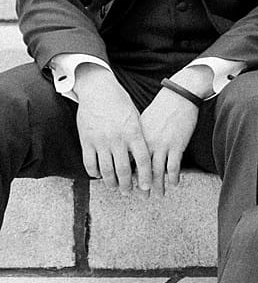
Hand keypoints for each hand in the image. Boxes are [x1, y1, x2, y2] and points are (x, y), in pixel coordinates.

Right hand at [73, 64, 150, 193]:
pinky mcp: (86, 141)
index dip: (145, 175)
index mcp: (133, 132)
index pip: (142, 159)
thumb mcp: (136, 117)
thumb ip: (139, 136)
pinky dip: (94, 172)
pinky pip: (89, 163)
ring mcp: (100, 141)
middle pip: (124, 169)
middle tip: (129, 192)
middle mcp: (118, 139)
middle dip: (127, 184)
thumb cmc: (121, 104)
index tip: (146, 186)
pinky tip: (99, 176)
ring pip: (106, 169)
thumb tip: (144, 156)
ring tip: (115, 188)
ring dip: (111, 182)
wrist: (98, 90)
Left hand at [138, 69, 207, 195]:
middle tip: (141, 197)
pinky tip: (174, 184)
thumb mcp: (144, 120)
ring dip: (157, 186)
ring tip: (157, 196)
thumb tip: (132, 147)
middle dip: (141, 186)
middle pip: (142, 170)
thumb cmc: (162, 106)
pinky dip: (173, 177)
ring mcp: (162, 145)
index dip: (128, 175)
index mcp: (137, 138)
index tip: (128, 185)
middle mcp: (147, 144)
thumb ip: (138, 136)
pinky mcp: (177, 145)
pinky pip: (173, 166)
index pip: (129, 161)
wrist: (180, 95)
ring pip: (157, 171)